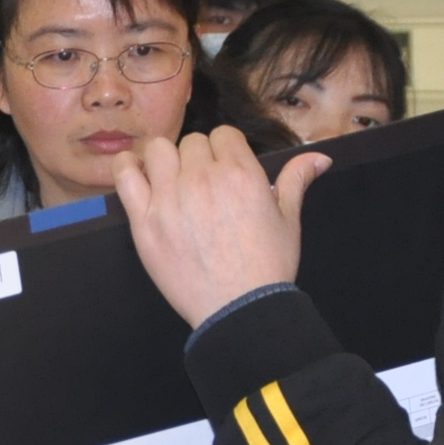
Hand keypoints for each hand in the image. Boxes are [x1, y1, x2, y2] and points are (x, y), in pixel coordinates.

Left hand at [113, 127, 328, 327]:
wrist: (239, 309)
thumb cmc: (267, 266)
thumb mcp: (289, 220)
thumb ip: (296, 180)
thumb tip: (318, 157)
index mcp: (240, 173)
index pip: (223, 135)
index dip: (226, 152)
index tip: (225, 172)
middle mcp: (202, 178)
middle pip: (192, 143)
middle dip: (200, 160)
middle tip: (204, 187)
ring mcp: (169, 198)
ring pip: (159, 150)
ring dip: (166, 160)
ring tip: (172, 182)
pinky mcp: (144, 220)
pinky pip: (125, 175)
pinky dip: (128, 168)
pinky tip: (137, 175)